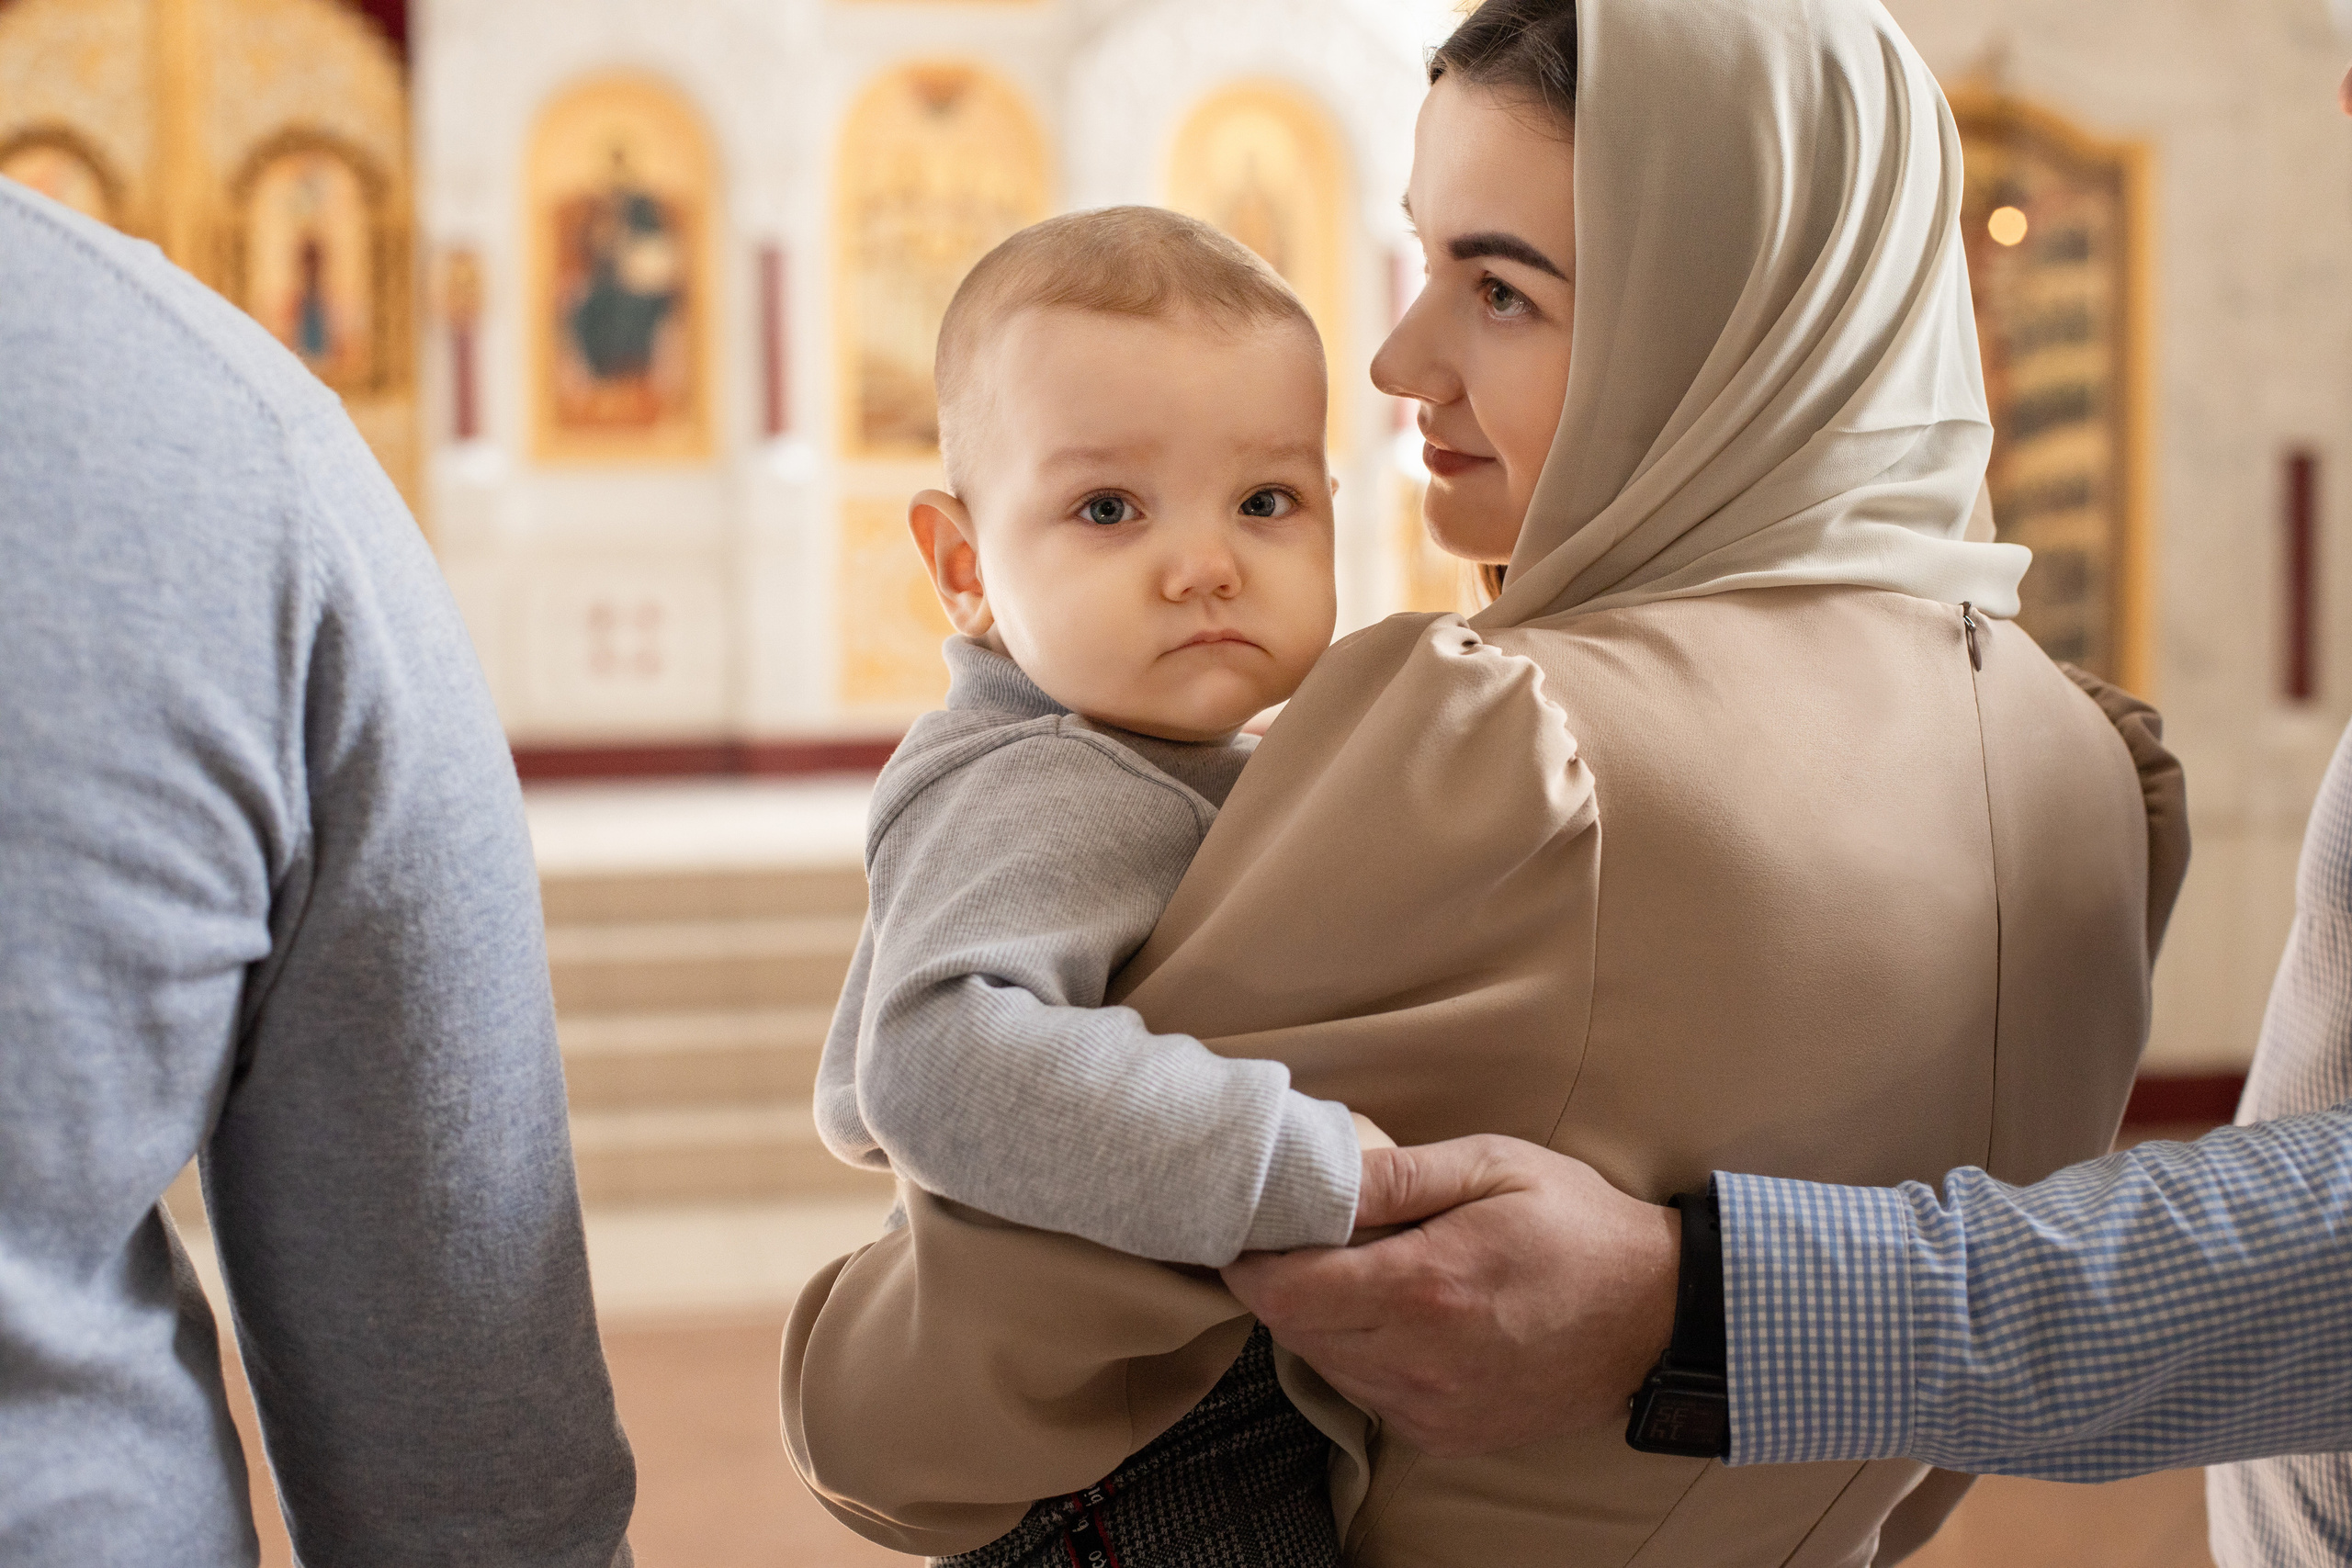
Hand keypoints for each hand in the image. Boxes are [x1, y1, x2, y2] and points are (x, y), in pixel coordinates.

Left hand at [1222, 1135, 1678, 1457]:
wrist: (1660, 1314)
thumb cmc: (1577, 1225)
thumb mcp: (1492, 1165)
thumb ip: (1397, 1175)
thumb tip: (1318, 1176)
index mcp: (1423, 1288)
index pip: (1284, 1292)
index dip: (1251, 1260)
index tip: (1252, 1229)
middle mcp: (1419, 1362)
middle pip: (1296, 1332)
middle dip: (1285, 1284)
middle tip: (1306, 1238)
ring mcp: (1433, 1408)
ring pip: (1328, 1368)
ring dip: (1323, 1322)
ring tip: (1360, 1272)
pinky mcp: (1447, 1436)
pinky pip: (1370, 1396)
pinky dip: (1364, 1357)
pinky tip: (1402, 1317)